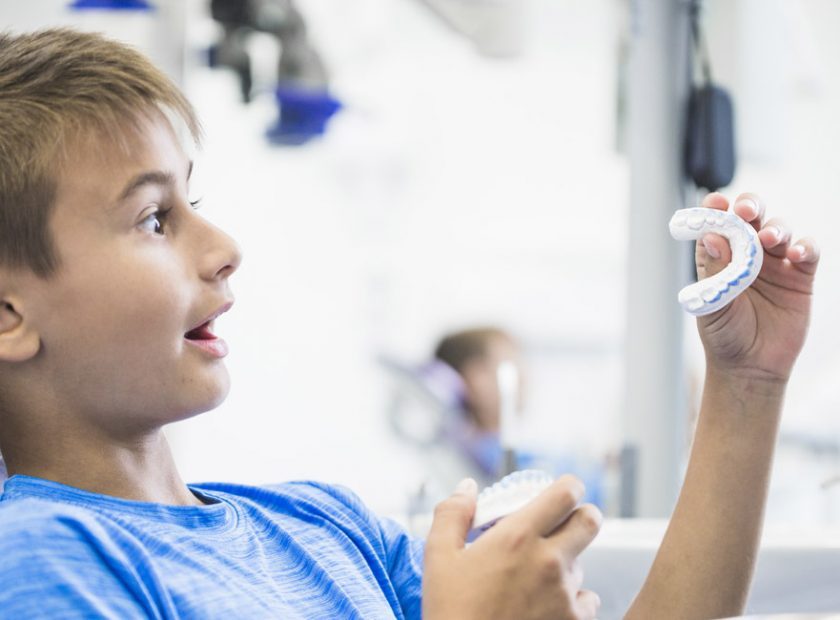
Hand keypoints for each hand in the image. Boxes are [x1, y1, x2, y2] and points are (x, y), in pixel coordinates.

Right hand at [422, 476, 601, 619]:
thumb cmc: (451, 612)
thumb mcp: (438, 557)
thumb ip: (453, 513)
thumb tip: (468, 487)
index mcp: (518, 537)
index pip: (566, 493)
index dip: (567, 486)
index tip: (560, 491)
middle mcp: (549, 562)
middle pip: (590, 521)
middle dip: (580, 516)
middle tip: (561, 525)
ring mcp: (565, 595)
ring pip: (582, 563)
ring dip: (566, 563)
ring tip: (535, 577)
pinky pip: (587, 601)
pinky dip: (572, 600)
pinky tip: (546, 605)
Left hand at [696, 192, 818, 382]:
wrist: (751, 367)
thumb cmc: (723, 335)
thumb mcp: (713, 304)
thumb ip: (714, 271)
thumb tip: (711, 237)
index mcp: (718, 256)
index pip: (716, 224)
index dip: (716, 210)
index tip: (716, 203)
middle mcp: (746, 253)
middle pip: (751, 217)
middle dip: (749, 206)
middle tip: (746, 210)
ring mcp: (774, 262)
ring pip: (779, 229)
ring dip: (776, 228)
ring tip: (769, 239)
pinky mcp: (800, 276)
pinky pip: (807, 252)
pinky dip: (805, 247)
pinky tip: (797, 254)